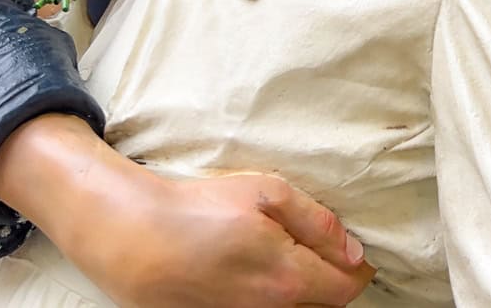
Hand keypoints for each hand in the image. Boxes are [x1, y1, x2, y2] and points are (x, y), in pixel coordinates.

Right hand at [0, 115, 374, 307]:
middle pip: (322, 302)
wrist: (134, 238)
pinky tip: (248, 267)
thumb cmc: (200, 209)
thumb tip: (353, 249)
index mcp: (290, 279)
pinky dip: (266, 292)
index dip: (356, 265)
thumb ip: (318, 222)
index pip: (348, 287)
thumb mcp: (267, 193)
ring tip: (274, 251)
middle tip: (314, 244)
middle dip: (327, 276)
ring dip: (296, 285)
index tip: (350, 247)